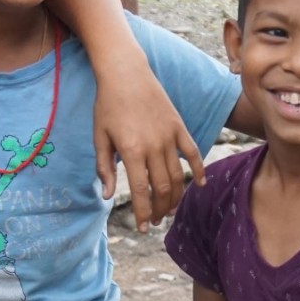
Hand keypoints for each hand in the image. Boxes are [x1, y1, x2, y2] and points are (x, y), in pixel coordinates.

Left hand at [93, 55, 204, 231]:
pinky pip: (193, 152)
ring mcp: (169, 136)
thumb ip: (104, 168)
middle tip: (155, 221)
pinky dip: (198, 170)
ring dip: (175, 197)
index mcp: (131, 151)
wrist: (125, 73)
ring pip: (178, 175)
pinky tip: (200, 185)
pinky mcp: (179, 126)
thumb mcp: (99, 136)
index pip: (141, 192)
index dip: (143, 214)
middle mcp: (153, 146)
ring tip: (169, 210)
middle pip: (163, 189)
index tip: (142, 228)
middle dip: (159, 210)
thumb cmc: (107, 105)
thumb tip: (108, 196)